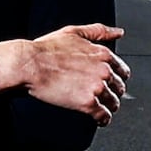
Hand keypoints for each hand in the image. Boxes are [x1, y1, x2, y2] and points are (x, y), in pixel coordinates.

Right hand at [0, 21, 128, 119]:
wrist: (28, 65)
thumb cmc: (46, 49)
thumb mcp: (73, 32)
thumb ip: (99, 31)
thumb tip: (118, 32)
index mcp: (102, 54)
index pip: (122, 70)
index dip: (117, 78)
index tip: (111, 82)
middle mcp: (104, 70)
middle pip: (119, 87)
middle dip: (113, 92)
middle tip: (104, 96)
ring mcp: (97, 87)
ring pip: (113, 102)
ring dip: (109, 106)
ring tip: (101, 108)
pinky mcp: (87, 103)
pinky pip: (103, 116)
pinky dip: (103, 119)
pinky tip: (99, 120)